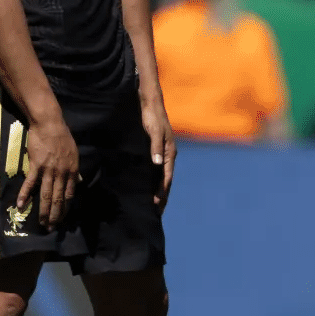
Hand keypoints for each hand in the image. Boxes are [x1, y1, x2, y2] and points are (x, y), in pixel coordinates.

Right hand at [20, 117, 78, 230]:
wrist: (49, 124)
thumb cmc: (62, 137)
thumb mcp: (74, 153)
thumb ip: (74, 170)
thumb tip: (78, 182)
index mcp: (72, 171)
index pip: (69, 195)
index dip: (65, 208)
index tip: (62, 219)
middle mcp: (62, 173)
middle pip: (58, 198)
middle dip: (55, 215)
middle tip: (51, 228)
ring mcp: (48, 170)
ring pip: (46, 195)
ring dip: (44, 211)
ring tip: (42, 223)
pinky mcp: (36, 165)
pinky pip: (30, 183)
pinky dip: (25, 195)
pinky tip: (21, 206)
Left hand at [140, 95, 175, 210]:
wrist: (149, 101)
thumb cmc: (152, 116)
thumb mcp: (154, 131)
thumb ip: (155, 147)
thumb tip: (157, 164)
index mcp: (169, 153)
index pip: (166, 177)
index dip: (161, 192)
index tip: (156, 206)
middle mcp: (167, 155)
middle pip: (165, 180)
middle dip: (161, 196)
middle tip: (155, 214)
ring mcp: (161, 153)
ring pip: (159, 176)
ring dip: (157, 190)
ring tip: (151, 206)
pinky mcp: (153, 150)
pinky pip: (154, 169)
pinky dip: (151, 180)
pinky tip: (145, 187)